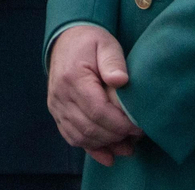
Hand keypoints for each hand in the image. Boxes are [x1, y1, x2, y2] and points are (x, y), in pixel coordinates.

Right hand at [47, 24, 141, 166]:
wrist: (65, 40)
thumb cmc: (90, 42)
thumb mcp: (105, 44)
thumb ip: (113, 61)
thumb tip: (121, 81)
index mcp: (73, 78)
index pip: (97, 111)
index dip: (119, 124)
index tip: (138, 127)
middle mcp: (60, 95)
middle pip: (89, 128)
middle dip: (115, 137)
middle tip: (136, 136)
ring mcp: (56, 105)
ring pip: (80, 137)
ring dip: (104, 145)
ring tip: (126, 146)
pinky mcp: (57, 112)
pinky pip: (71, 136)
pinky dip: (90, 148)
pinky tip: (108, 154)